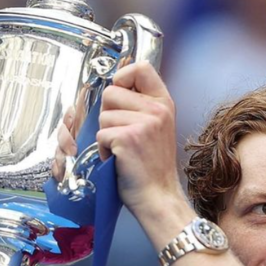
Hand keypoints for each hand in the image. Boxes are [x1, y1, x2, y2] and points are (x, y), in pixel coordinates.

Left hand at [97, 62, 188, 224]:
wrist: (158, 197)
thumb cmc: (152, 168)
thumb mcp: (157, 128)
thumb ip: (142, 106)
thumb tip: (115, 87)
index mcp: (164, 104)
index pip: (140, 67)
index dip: (123, 77)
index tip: (121, 94)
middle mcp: (157, 110)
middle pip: (111, 92)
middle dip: (108, 114)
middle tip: (122, 135)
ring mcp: (143, 123)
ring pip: (103, 116)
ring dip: (105, 136)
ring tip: (122, 152)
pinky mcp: (127, 138)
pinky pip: (100, 134)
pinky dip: (103, 150)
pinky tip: (118, 160)